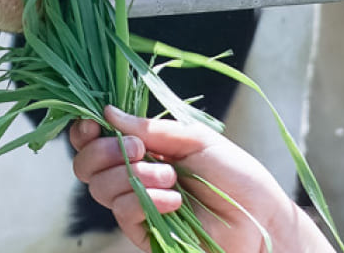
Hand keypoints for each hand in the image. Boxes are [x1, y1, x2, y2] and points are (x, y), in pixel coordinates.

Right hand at [68, 106, 322, 252]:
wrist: (259, 215)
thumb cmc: (234, 174)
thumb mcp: (194, 139)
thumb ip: (150, 128)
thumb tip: (107, 112)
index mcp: (142, 149)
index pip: (94, 140)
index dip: (85, 131)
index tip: (94, 124)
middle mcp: (132, 176)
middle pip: (85, 166)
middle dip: (104, 152)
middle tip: (140, 149)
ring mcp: (136, 205)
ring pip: (100, 188)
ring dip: (134, 176)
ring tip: (171, 177)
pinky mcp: (144, 231)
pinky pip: (123, 212)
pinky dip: (145, 200)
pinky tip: (174, 200)